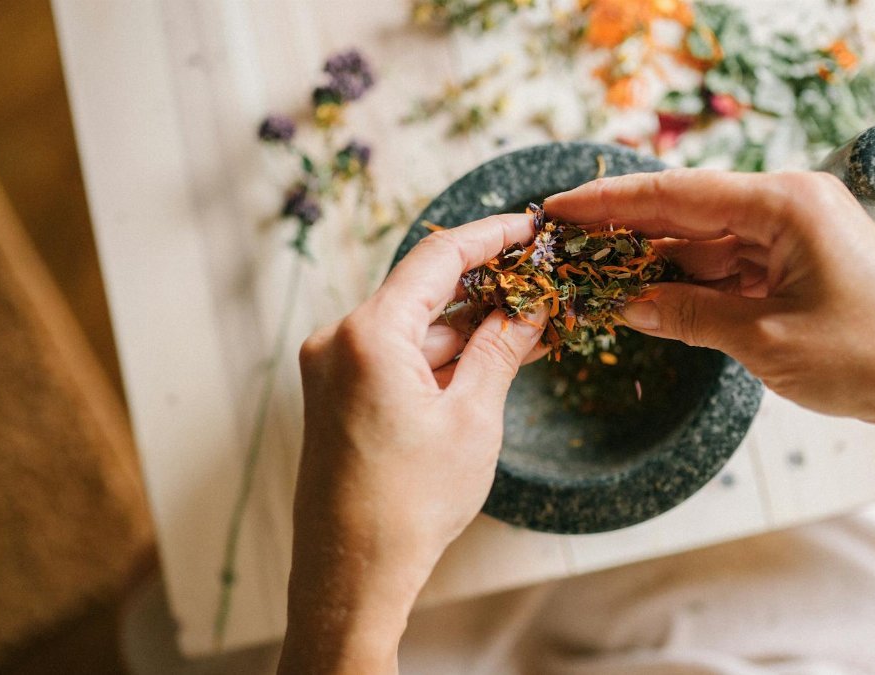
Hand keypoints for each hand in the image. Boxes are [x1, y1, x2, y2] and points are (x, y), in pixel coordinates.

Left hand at [281, 214, 541, 672]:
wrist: (352, 575)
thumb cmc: (410, 504)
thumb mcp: (473, 418)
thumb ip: (501, 349)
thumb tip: (531, 307)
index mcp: (367, 334)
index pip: (437, 258)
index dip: (490, 237)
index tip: (530, 227)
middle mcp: (338, 341)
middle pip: (423, 293)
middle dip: (486, 291)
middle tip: (542, 286)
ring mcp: (332, 370)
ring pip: (413, 330)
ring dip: (466, 330)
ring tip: (529, 331)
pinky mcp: (335, 397)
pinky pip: (395, 359)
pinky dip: (440, 360)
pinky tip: (487, 364)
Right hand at [546, 169, 874, 436]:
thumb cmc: (870, 358)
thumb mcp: (764, 340)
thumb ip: (688, 315)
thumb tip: (624, 303)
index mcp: (787, 202)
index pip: (679, 193)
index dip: (612, 203)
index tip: (561, 207)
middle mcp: (790, 205)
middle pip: (689, 212)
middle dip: (628, 232)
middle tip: (566, 243)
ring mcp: (795, 234)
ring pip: (705, 242)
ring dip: (657, 263)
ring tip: (597, 277)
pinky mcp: (798, 263)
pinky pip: (730, 266)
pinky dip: (691, 284)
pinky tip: (649, 296)